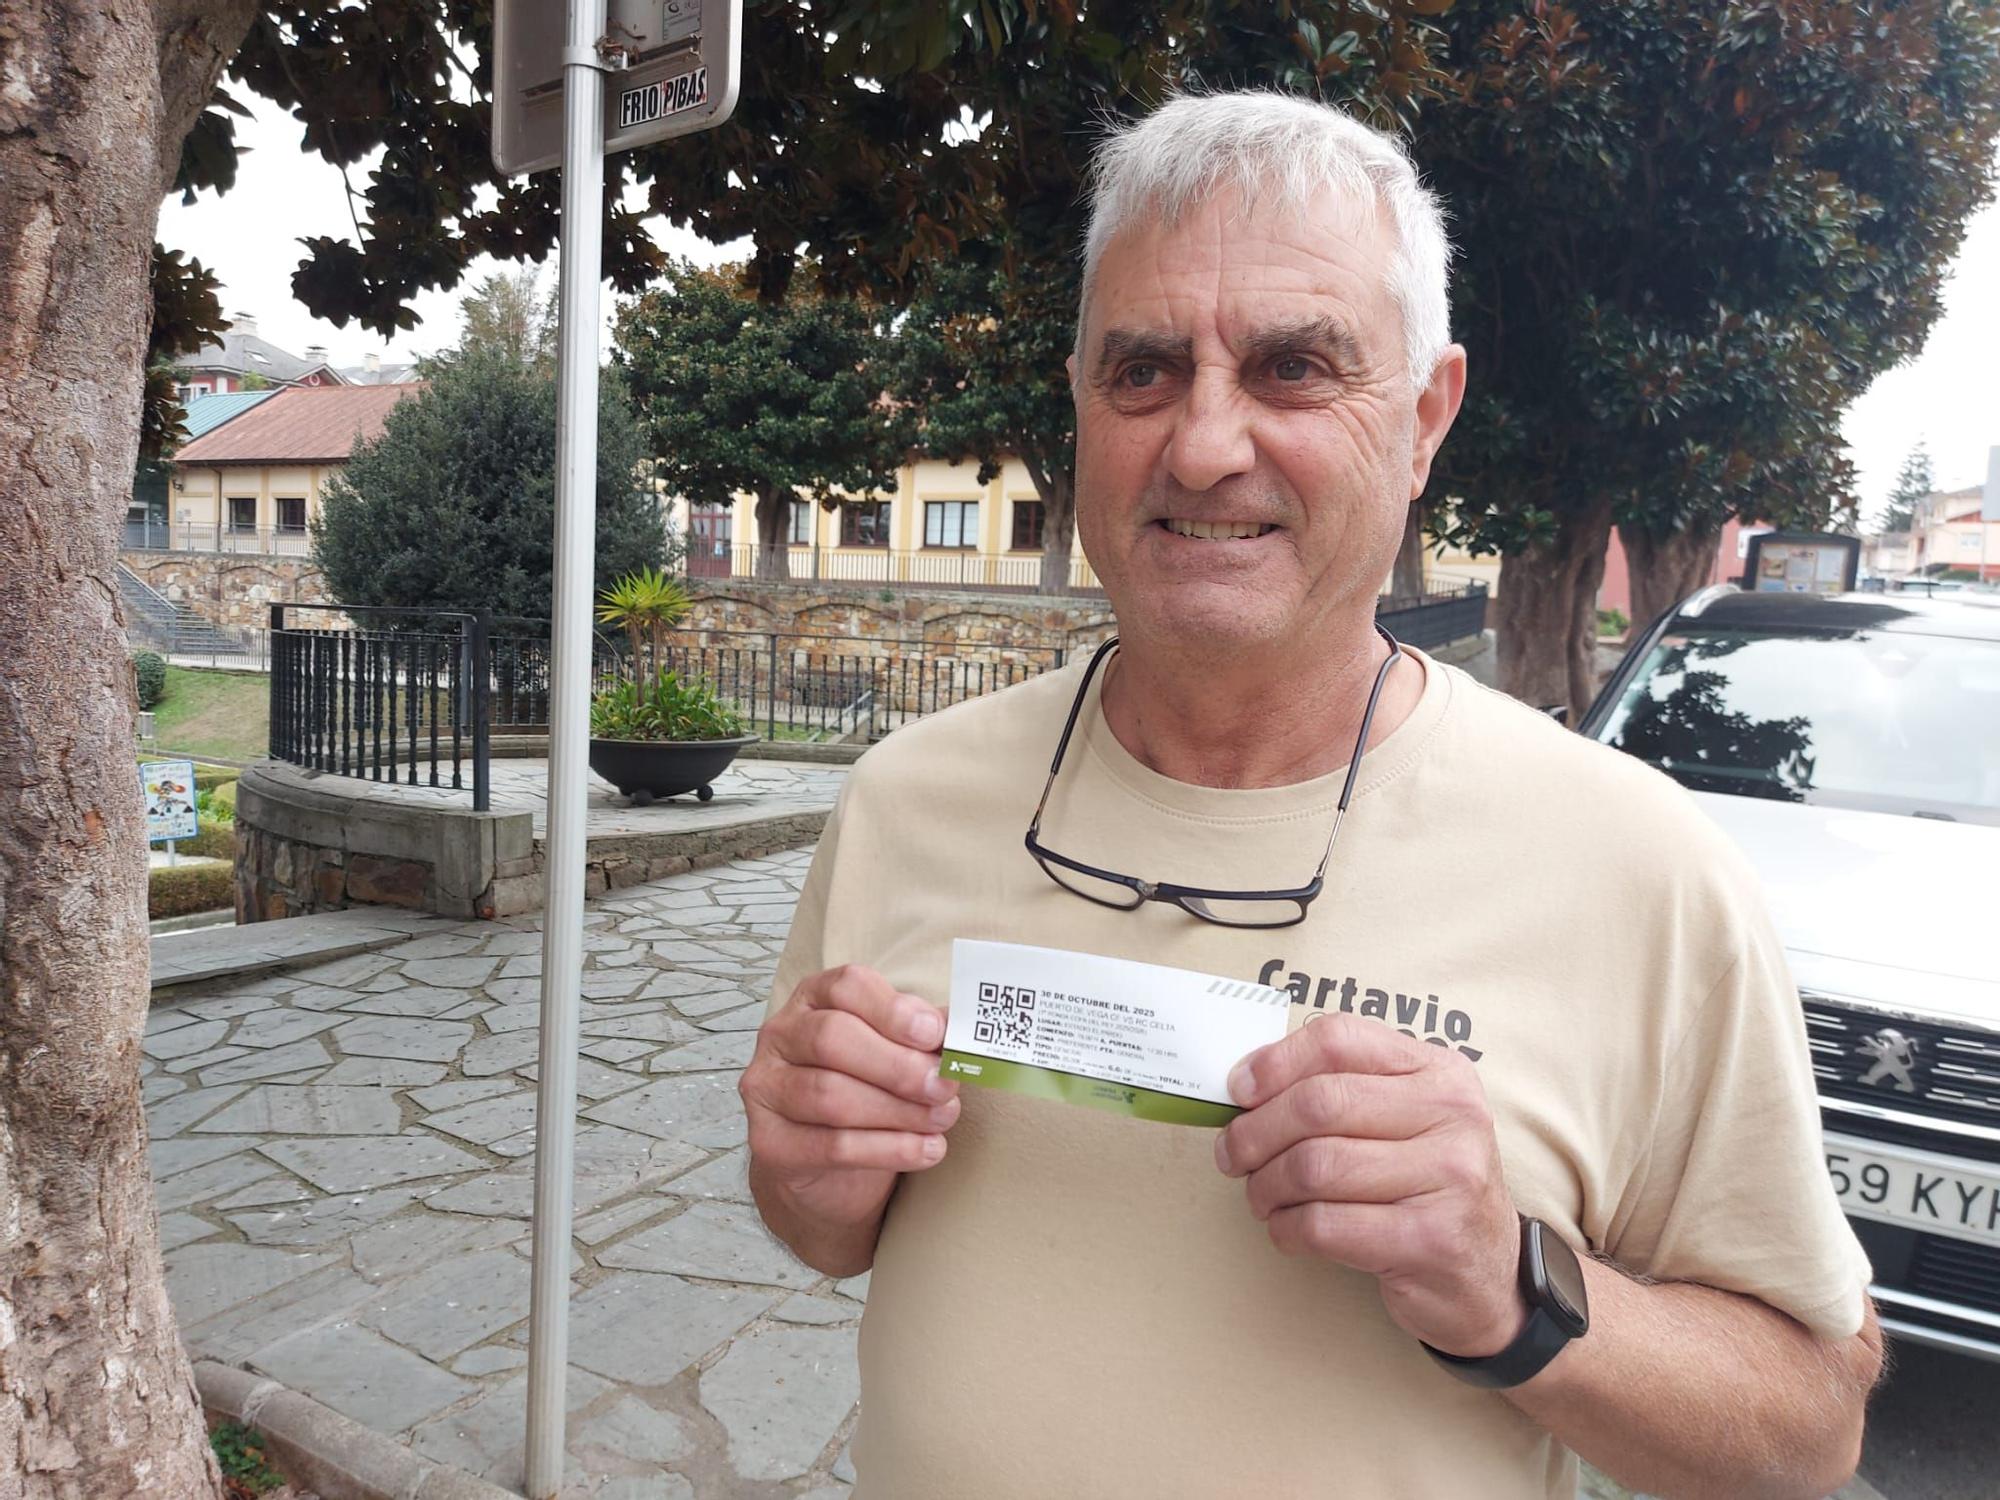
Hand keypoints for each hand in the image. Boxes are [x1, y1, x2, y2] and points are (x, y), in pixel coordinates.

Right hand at [741, 964, 960, 1235]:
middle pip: (832, 1038)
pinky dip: (889, 1149)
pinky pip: (832, 1147)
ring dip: (898, 1110)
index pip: (846, 987)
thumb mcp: (894, 1052)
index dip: (893, 1010)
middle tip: (945, 1086)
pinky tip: (927, 1150)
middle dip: (898, 1066)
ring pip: (830, 1095)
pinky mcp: (770, 1143)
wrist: (825, 1165)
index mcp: (813, 998)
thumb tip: (962, 1030)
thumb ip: (922, 1036)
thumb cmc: (866, 1090)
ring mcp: (766, 1089)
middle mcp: (780, 1036)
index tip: (935, 1034)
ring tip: (941, 1119)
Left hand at [1213, 1014, 1523, 1356]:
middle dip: (1256, 1132)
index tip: (1237, 1091)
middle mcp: (1454, 1114)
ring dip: (1266, 1186)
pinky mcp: (1432, 1239)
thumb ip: (1339, 1089)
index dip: (1274, 1062)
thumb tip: (1242, 1084)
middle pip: (1319, 1103)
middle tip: (1232, 1155)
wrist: (1486, 1272)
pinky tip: (1289, 1230)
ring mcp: (1450, 1177)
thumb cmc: (1423, 1186)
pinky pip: (1325, 1224)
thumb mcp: (1402, 1119)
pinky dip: (1287, 1229)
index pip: (1340, 1039)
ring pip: (1314, 1166)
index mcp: (1439, 1070)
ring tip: (1262, 1197)